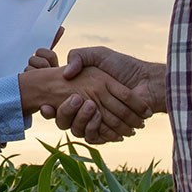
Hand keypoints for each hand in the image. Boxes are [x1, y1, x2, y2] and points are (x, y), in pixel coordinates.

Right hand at [17, 51, 148, 137]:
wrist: (147, 81)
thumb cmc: (124, 66)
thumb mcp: (98, 55)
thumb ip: (78, 57)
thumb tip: (66, 73)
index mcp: (81, 94)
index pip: (60, 104)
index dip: (49, 108)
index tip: (44, 106)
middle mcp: (87, 109)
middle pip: (65, 119)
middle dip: (62, 114)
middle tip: (68, 102)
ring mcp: (98, 121)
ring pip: (78, 129)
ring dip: (80, 119)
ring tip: (89, 105)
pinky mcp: (109, 131)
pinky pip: (94, 137)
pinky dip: (95, 129)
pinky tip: (97, 115)